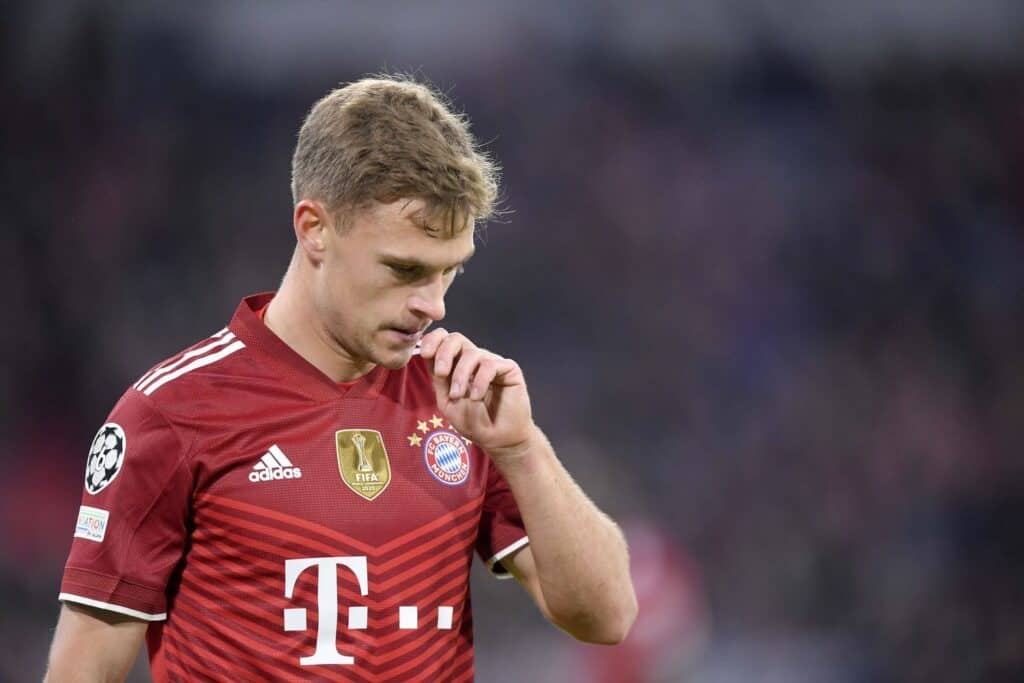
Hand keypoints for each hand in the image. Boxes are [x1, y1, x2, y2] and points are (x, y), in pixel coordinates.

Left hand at [419, 329, 534, 458]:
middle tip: (441, 373)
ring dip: (461, 375)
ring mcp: (491, 363)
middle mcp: (473, 360)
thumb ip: (440, 380)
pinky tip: (476, 397)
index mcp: (456, 365)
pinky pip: (490, 365)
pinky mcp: (508, 369)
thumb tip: (431, 356)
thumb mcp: (447, 402)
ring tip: (458, 396)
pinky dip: (479, 381)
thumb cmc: (473, 422)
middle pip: (457, 339)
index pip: (443, 341)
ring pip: (472, 353)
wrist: (497, 439)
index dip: (432, 340)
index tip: (424, 353)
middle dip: (445, 353)